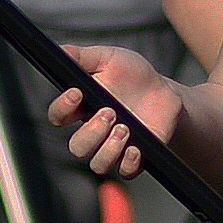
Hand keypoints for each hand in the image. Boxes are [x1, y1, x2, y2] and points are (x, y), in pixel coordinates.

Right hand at [50, 44, 182, 178]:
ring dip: (108, 149)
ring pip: (98, 164)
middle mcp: (94, 131)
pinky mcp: (136, 157)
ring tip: (124, 128)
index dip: (62, 108)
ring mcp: (114, 147)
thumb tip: (60, 51)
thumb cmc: (132, 75)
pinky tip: (136, 146)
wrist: (164, 92)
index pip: (58, 116)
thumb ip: (83, 57)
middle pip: (77, 147)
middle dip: (91, 132)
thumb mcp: (108, 58)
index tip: (77, 93)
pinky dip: (128, 162)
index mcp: (82, 107)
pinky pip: (125, 171)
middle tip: (109, 112)